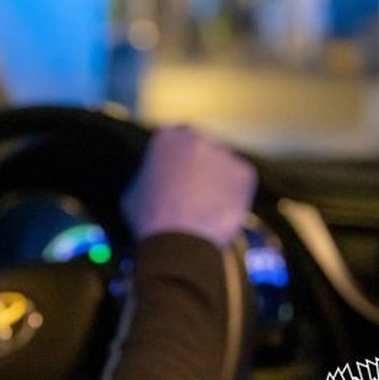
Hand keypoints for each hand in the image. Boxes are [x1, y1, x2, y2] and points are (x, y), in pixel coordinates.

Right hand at [121, 126, 256, 247]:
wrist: (179, 242)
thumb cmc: (151, 221)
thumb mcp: (134, 191)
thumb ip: (149, 176)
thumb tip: (157, 180)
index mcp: (166, 137)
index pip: (176, 138)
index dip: (178, 159)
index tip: (179, 173)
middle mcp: (196, 137)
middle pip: (202, 147)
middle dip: (201, 165)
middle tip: (195, 192)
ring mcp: (223, 153)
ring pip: (222, 165)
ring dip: (217, 180)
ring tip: (205, 208)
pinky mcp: (243, 172)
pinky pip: (239, 182)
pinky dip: (233, 195)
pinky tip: (218, 211)